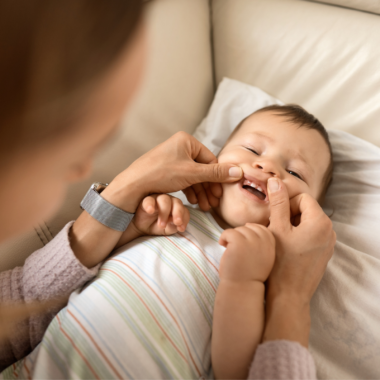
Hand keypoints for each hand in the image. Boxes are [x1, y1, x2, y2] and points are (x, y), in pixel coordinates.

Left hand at [101, 132, 242, 212]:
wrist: (134, 185)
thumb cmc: (161, 174)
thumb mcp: (192, 173)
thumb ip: (216, 173)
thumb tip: (239, 172)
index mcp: (187, 141)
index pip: (210, 160)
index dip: (218, 179)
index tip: (221, 194)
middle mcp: (180, 146)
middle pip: (202, 169)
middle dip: (208, 188)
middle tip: (213, 203)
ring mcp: (173, 158)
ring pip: (193, 176)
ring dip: (200, 191)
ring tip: (204, 206)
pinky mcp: (167, 170)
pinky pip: (184, 179)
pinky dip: (190, 190)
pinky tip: (193, 202)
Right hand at [132, 194, 189, 235]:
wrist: (142, 228)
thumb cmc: (157, 226)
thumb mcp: (168, 229)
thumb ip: (173, 226)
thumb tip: (177, 223)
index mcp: (176, 207)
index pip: (184, 210)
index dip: (184, 218)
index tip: (181, 228)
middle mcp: (169, 201)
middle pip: (177, 202)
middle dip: (178, 213)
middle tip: (177, 222)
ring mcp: (157, 199)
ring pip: (164, 200)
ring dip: (164, 212)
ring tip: (161, 225)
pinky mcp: (146, 200)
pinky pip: (148, 200)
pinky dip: (150, 205)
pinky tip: (150, 211)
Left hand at [219, 223, 274, 282]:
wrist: (241, 288)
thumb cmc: (249, 275)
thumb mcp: (262, 258)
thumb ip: (260, 243)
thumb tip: (249, 224)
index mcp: (270, 247)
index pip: (263, 229)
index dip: (251, 232)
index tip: (243, 241)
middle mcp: (263, 243)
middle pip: (250, 228)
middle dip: (240, 235)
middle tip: (234, 247)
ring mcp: (252, 241)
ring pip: (239, 229)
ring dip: (232, 237)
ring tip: (229, 248)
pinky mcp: (239, 242)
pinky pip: (229, 231)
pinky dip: (223, 237)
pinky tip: (222, 245)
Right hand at [266, 177, 335, 302]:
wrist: (288, 296)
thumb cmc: (280, 263)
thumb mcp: (277, 228)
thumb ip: (278, 203)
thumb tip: (276, 181)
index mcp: (320, 222)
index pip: (302, 198)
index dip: (285, 204)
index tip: (274, 217)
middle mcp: (329, 232)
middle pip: (305, 210)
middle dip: (288, 215)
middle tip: (274, 228)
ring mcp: (327, 245)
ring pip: (306, 223)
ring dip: (291, 226)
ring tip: (278, 239)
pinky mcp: (322, 255)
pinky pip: (310, 236)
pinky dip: (297, 237)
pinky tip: (285, 249)